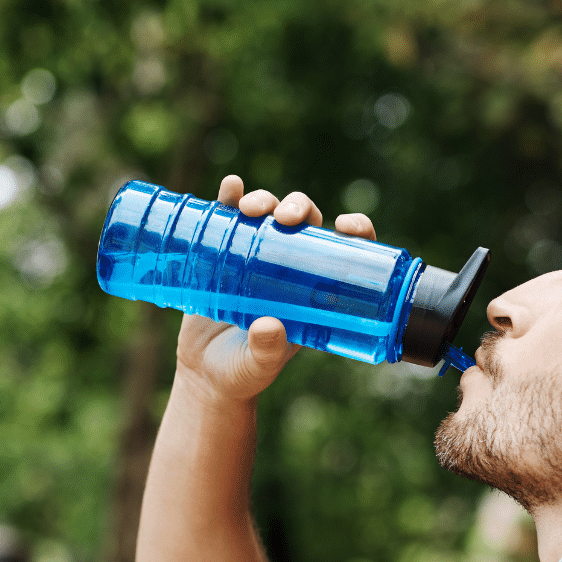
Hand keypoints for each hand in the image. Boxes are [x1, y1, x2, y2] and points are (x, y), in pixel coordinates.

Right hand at [175, 175, 376, 402]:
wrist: (205, 374)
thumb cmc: (242, 373)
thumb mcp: (258, 367)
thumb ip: (267, 351)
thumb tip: (269, 327)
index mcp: (313, 292)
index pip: (346, 252)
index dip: (356, 232)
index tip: (347, 227)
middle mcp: (289, 268)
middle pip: (306, 221)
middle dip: (300, 207)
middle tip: (284, 217)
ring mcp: (256, 258)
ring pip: (269, 213)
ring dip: (264, 200)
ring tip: (248, 208)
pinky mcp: (223, 254)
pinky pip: (229, 218)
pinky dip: (230, 197)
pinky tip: (230, 188)